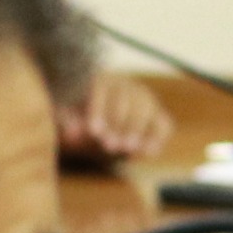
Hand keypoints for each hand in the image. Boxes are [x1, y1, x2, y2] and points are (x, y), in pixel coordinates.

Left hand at [55, 70, 171, 165]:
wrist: (99, 125)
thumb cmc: (79, 119)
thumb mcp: (68, 119)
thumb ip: (68, 124)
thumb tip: (70, 135)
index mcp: (100, 80)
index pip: (101, 89)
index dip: (98, 110)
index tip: (94, 132)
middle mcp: (125, 85)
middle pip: (126, 98)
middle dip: (118, 123)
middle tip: (110, 144)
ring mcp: (144, 99)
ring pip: (146, 108)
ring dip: (136, 129)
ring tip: (127, 149)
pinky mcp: (157, 115)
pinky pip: (164, 124)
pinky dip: (158, 137)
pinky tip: (148, 153)